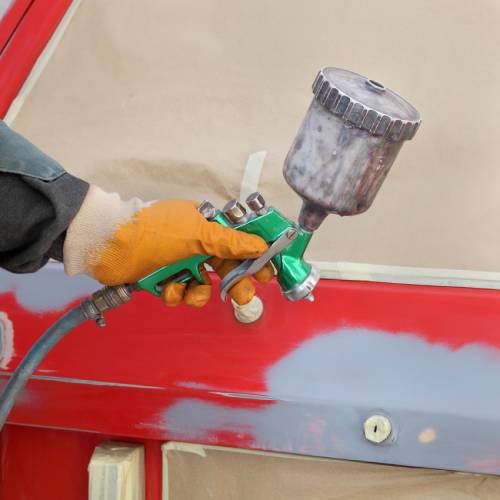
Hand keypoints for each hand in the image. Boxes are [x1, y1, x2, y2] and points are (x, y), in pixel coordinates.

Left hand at [87, 199, 272, 305]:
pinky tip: (166, 288)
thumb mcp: (197, 232)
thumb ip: (230, 241)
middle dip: (235, 282)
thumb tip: (260, 244)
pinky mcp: (165, 279)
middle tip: (244, 296)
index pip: (239, 241)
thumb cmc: (157, 231)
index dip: (254, 256)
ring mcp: (180, 263)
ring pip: (204, 284)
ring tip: (190, 291)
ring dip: (199, 292)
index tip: (267, 272)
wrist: (111, 244)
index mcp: (206, 225)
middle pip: (226, 266)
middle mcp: (196, 244)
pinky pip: (181, 292)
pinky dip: (175, 294)